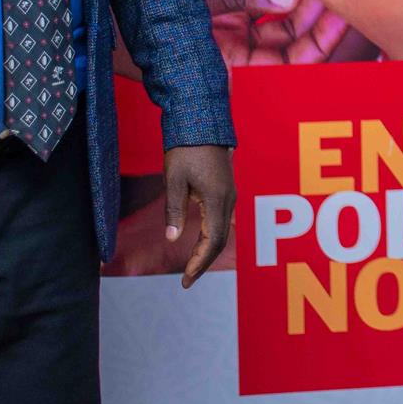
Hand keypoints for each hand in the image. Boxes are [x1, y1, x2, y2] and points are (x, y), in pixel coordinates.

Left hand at [162, 144, 233, 287]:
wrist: (202, 122)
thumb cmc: (186, 149)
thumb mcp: (174, 180)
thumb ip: (173, 210)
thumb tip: (172, 239)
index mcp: (217, 199)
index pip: (212, 241)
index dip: (199, 263)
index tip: (185, 280)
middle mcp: (229, 199)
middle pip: (221, 240)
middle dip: (204, 263)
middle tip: (186, 281)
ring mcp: (230, 195)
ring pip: (223, 232)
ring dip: (208, 251)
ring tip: (191, 267)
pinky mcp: (226, 190)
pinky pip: (222, 221)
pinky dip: (212, 238)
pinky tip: (200, 244)